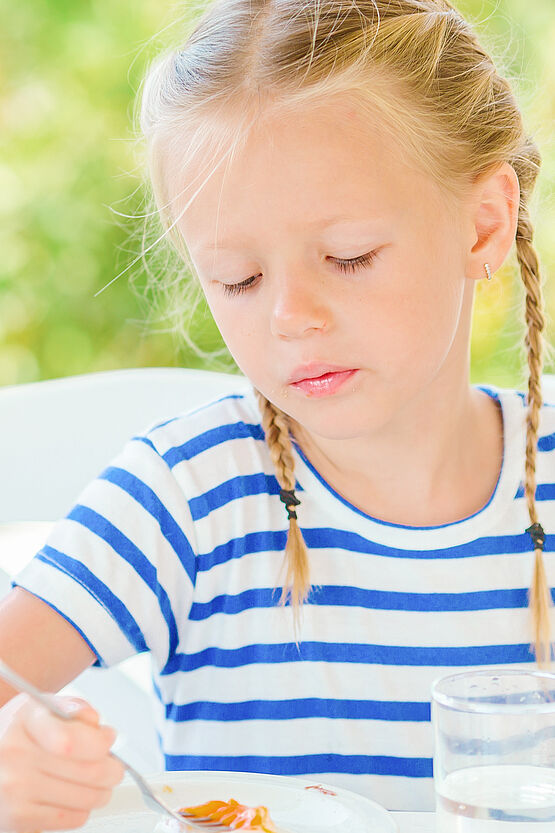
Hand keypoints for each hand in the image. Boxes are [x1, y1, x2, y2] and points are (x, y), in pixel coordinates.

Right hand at [0, 693, 124, 830]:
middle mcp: (16, 755)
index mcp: (27, 720)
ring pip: (88, 797)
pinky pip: (75, 818)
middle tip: (113, 765)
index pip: (71, 740)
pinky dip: (82, 808)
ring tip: (94, 781)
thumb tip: (96, 724)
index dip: (99, 742)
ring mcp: (16, 789)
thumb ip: (73, 709)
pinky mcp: (19, 819)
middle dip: (112, 769)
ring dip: (102, 790)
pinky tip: (71, 795)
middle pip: (90, 771)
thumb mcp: (44, 709)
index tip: (107, 739)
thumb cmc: (24, 736)